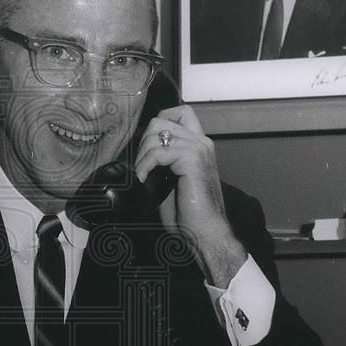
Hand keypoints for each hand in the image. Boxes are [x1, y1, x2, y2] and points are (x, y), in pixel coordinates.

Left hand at [134, 104, 246, 286]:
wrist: (205, 233)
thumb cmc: (190, 214)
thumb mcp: (172, 180)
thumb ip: (163, 161)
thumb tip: (140, 154)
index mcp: (199, 145)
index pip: (179, 112)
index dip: (157, 124)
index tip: (146, 149)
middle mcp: (201, 142)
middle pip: (162, 118)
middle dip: (144, 140)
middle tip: (142, 165)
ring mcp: (199, 148)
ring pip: (157, 132)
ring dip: (143, 154)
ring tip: (142, 175)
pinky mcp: (192, 159)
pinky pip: (158, 151)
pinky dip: (145, 164)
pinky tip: (143, 179)